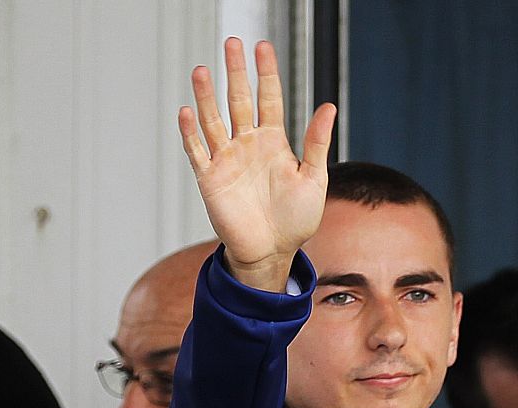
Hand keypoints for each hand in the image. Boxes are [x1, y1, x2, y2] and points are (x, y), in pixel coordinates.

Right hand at [178, 37, 335, 290]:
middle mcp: (248, 145)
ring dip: (207, 96)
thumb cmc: (295, 221)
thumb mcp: (314, 179)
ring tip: (203, 71)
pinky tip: (187, 111)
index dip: (266, 73)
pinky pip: (197, 151)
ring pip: (214, 120)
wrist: (272, 253)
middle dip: (236, 73)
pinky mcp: (210, 178)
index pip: (269, 99)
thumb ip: (317, 143)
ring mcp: (227, 160)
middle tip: (232, 43)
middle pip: (239, 100)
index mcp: (273, 142)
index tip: (263, 47)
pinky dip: (191, 132)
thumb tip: (329, 107)